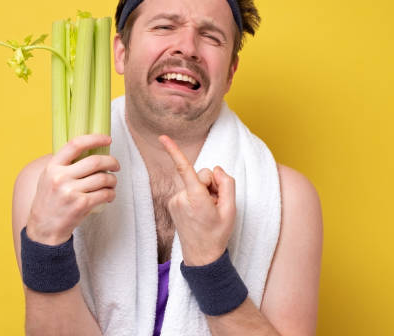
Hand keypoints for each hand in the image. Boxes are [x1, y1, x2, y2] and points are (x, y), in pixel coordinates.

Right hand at [26, 134, 119, 244]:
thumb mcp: (48, 177)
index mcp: (52, 166)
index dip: (94, 139)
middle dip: (112, 162)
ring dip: (113, 180)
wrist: (44, 229)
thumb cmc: (49, 201)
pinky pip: (105, 193)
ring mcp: (71, 191)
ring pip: (103, 178)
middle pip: (95, 161)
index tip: (107, 139)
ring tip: (112, 183)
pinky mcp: (81, 205)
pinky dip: (111, 193)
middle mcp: (60, 177)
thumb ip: (63, 164)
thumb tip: (87, 148)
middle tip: (116, 165)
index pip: (75, 144)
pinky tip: (109, 195)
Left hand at [159, 135, 235, 265]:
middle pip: (201, 174)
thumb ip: (227, 184)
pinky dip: (195, 197)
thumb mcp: (231, 209)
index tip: (162, 137)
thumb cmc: (217, 233)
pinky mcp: (172, 203)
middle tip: (216, 204)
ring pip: (194, 183)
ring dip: (203, 192)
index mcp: (196, 197)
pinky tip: (199, 211)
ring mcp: (175, 200)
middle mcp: (181, 197)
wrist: (201, 255)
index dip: (174, 151)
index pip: (184, 168)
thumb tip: (216, 169)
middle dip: (211, 184)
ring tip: (207, 210)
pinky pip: (188, 190)